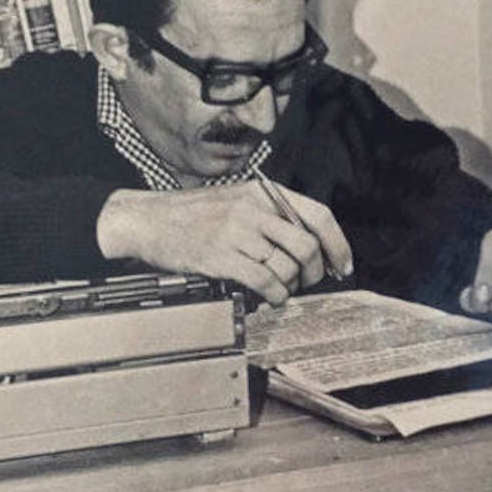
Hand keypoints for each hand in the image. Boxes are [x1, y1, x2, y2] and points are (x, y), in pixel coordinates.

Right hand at [96, 182, 352, 305]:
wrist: (147, 220)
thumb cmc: (190, 215)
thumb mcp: (235, 200)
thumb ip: (269, 216)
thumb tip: (307, 246)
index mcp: (262, 193)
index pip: (317, 214)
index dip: (337, 243)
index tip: (344, 265)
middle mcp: (253, 209)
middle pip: (306, 245)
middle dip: (313, 271)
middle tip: (306, 283)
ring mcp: (237, 232)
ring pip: (286, 266)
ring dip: (289, 286)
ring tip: (280, 289)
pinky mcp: (221, 256)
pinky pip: (264, 281)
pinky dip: (274, 295)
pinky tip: (270, 297)